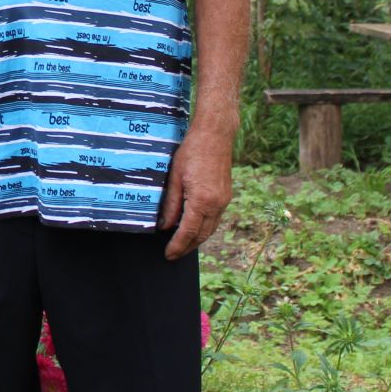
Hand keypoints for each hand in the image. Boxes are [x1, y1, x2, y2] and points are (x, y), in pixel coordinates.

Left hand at [159, 125, 233, 258]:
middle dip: (187, 248)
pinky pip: (215, 219)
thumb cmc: (192, 152)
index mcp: (202, 201)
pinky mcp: (226, 196)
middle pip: (201, 235)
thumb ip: (171, 204)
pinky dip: (204, 228)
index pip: (188, 232)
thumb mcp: (174, 177)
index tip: (168, 254)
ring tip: (182, 246)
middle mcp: (216, 204)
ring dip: (196, 240)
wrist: (215, 136)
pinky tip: (194, 228)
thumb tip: (164, 226)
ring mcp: (224, 201)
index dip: (177, 246)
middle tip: (173, 255)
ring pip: (210, 229)